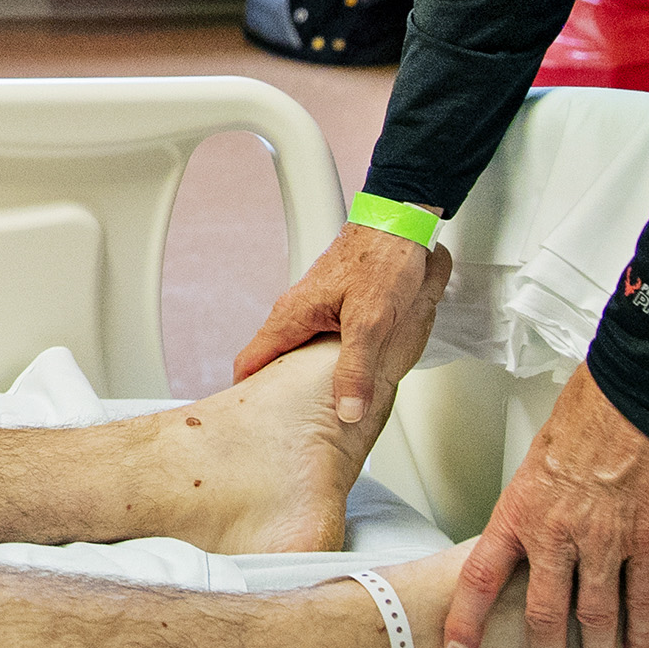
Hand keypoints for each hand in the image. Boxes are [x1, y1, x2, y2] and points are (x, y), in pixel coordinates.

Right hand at [234, 225, 451, 438]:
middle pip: (270, 360)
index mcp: (292, 315)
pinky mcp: (331, 305)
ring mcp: (312, 308)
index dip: (247, 393)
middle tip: (287, 422)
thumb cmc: (383, 260)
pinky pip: (314, 340)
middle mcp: (295, 311)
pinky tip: (342, 375)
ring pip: (294, 351)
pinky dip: (320, 362)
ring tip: (315, 406)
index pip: (249, 361)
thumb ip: (357, 369)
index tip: (252, 420)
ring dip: (301, 377)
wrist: (400, 224)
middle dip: (275, 392)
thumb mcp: (371, 322)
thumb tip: (348, 409)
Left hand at [440, 366, 648, 647]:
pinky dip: (642, 628)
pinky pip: (643, 596)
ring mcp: (604, 539)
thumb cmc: (587, 417)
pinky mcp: (648, 538)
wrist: (635, 395)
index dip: (466, 621)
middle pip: (542, 614)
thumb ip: (532, 509)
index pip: (479, 578)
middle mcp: (555, 533)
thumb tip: (529, 538)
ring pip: (595, 616)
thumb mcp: (536, 464)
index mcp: (519, 512)